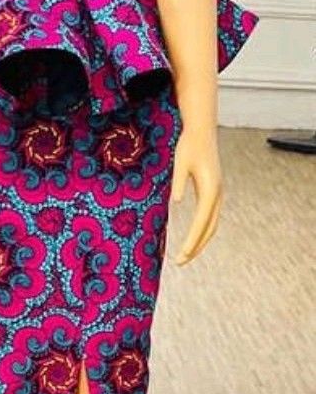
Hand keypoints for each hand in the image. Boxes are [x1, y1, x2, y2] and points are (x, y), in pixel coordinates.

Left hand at [170, 127, 222, 264]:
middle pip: (210, 229)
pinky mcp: (214, 191)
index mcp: (210, 190)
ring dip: (200, 241)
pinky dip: (203, 231)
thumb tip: (175, 202)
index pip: (201, 223)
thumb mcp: (180, 163)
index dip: (192, 242)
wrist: (201, 132)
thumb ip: (178, 182)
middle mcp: (218, 195)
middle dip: (196, 247)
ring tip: (186, 255)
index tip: (182, 255)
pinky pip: (211, 217)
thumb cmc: (188, 146)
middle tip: (180, 261)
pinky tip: (193, 237)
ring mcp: (218, 194)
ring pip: (212, 225)